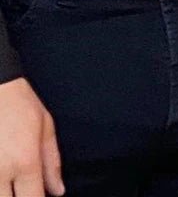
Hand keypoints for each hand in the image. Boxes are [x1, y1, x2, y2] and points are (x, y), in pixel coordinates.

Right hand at [0, 78, 62, 195]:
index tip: (36, 193)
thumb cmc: (20, 103)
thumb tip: (58, 192)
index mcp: (25, 161)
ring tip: (10, 179)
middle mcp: (1, 171)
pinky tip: (1, 174)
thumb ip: (52, 162)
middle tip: (21, 187)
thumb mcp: (45, 126)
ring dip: (4, 190)